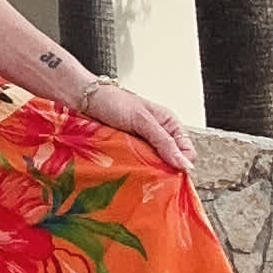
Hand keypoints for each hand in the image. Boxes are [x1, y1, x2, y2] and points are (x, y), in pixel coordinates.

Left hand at [79, 75, 194, 175]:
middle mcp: (159, 137)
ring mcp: (143, 147)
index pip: (187, 152)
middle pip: (170, 163)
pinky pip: (136, 168)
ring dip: (146, 172)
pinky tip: (127, 171)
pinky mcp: (128, 153)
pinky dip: (133, 170)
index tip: (170, 173)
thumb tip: (185, 165)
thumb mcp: (142, 120)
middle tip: (150, 172)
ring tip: (136, 170)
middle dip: (162, 170)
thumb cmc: (113, 101)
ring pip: (153, 168)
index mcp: (170, 125)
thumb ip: (164, 142)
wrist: (85, 99)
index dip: (181, 164)